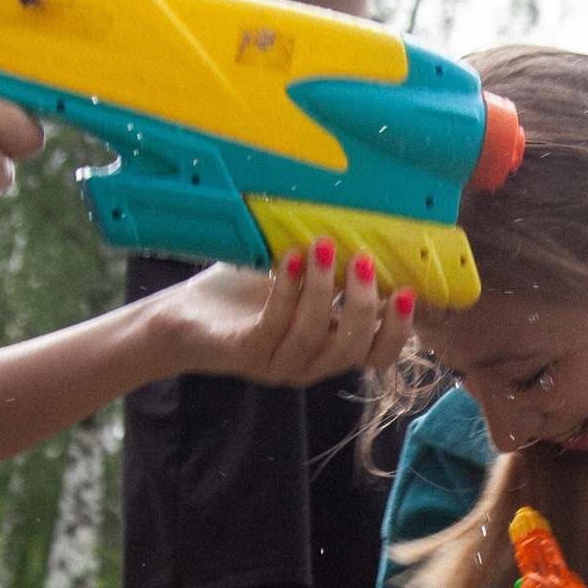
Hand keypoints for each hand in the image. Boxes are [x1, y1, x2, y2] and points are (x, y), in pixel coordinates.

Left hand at [149, 237, 415, 386]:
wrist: (180, 319)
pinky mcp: (245, 354)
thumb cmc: (241, 294)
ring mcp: (276, 364)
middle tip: (362, 257)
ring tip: (323, 246)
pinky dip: (286, 290)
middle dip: (364, 303)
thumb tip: (368, 222)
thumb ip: (330, 266)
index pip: (377, 357)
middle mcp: (307, 364)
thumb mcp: (294, 277)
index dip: (397, 331)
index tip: (406, 291)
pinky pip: (274, 327)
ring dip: (324, 290)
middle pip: (353, 349)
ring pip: (316, 338)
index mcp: (326, 348)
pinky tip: (288, 258)